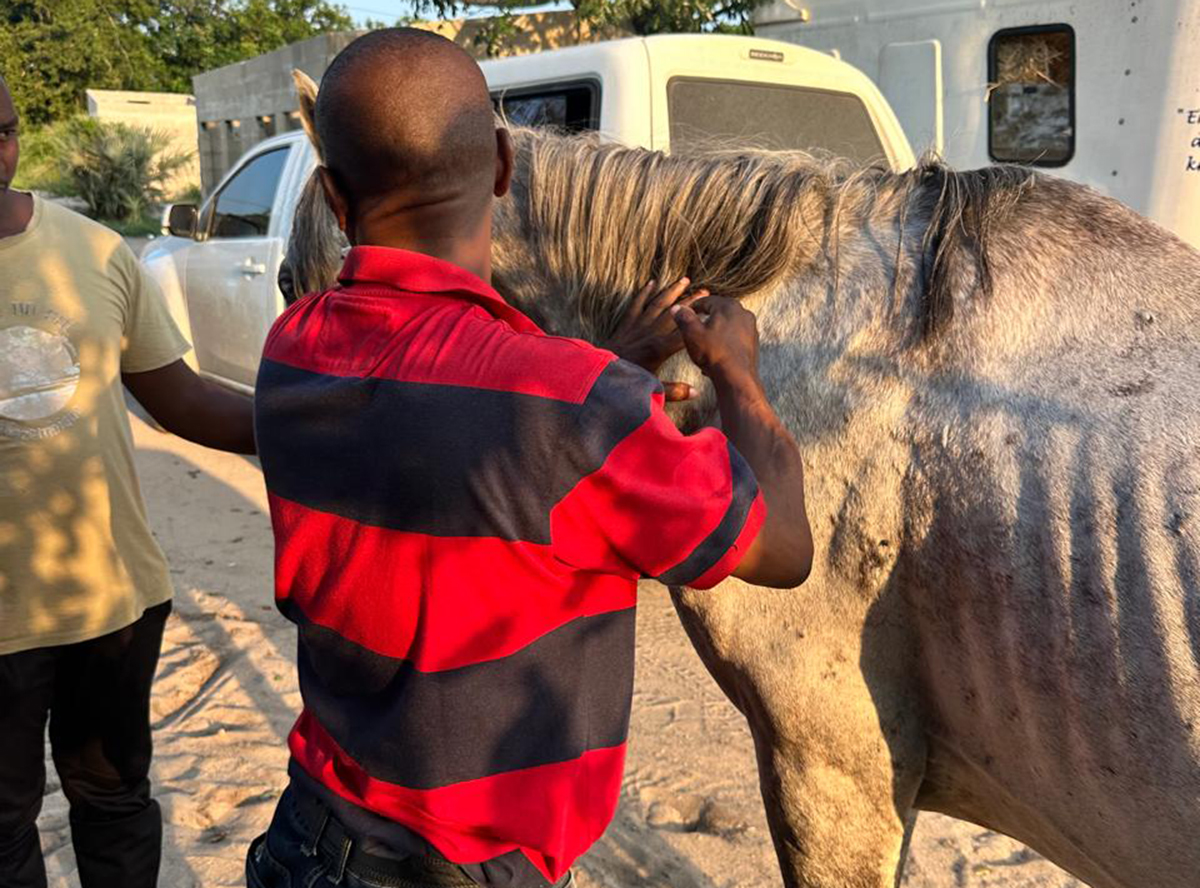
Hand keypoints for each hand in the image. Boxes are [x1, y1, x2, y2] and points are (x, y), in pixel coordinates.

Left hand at [603, 278, 703, 401]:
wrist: (597, 374)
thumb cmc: (625, 383)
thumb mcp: (651, 389)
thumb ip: (673, 391)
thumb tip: (695, 393)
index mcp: (659, 349)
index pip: (684, 332)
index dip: (698, 322)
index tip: (712, 314)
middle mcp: (650, 333)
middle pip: (674, 313)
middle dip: (691, 301)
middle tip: (705, 291)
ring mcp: (637, 326)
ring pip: (657, 304)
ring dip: (671, 291)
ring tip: (685, 279)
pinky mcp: (625, 324)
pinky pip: (636, 305)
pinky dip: (643, 293)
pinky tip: (651, 282)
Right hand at [670, 295, 760, 384]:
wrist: (736, 378)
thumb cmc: (714, 353)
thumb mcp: (692, 333)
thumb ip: (683, 318)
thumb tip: (676, 308)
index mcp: (728, 306)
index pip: (706, 301)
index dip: (693, 308)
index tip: (685, 315)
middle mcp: (743, 313)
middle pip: (719, 313)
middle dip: (705, 320)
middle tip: (693, 329)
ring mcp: (751, 328)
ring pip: (727, 326)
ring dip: (715, 332)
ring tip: (704, 344)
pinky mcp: (753, 343)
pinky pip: (734, 338)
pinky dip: (724, 342)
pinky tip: (715, 354)